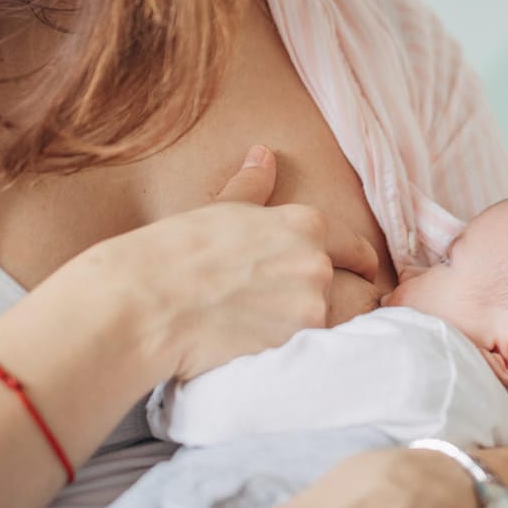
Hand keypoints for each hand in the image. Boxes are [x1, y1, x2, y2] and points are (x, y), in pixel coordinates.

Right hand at [57, 145, 381, 381]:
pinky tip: (253, 347)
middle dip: (314, 298)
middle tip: (277, 307)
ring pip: (320, 323)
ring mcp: (309, 307)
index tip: (362, 272)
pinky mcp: (294, 347)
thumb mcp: (219, 210)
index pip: (352, 246)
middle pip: (337, 289)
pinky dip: (287, 351)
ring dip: (299, 326)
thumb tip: (263, 155)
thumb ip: (252, 187)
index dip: (358, 261)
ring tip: (256, 328)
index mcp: (304, 224)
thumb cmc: (174, 253)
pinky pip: (304, 352)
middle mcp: (315, 263)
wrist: (144, 305)